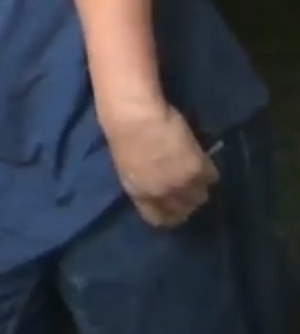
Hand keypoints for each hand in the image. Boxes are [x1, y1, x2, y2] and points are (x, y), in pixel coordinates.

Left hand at [104, 101, 218, 227]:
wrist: (134, 116)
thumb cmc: (122, 132)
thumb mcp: (128, 165)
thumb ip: (144, 180)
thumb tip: (158, 185)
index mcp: (139, 193)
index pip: (158, 217)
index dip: (169, 214)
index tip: (176, 208)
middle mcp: (161, 194)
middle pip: (185, 208)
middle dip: (188, 200)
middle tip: (191, 187)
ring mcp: (180, 184)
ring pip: (201, 195)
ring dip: (200, 186)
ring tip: (197, 173)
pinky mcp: (197, 169)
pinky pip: (211, 177)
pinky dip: (208, 169)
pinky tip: (202, 158)